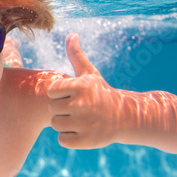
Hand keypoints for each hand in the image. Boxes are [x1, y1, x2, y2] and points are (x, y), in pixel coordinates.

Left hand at [47, 33, 121, 148]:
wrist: (124, 117)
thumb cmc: (101, 93)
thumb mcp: (89, 73)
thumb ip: (76, 55)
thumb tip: (71, 35)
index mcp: (80, 86)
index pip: (51, 91)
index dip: (59, 94)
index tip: (72, 95)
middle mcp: (82, 104)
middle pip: (52, 108)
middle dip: (62, 109)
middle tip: (78, 109)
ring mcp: (84, 124)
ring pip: (55, 124)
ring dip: (65, 124)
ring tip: (80, 119)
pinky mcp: (86, 141)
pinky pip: (62, 139)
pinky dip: (70, 138)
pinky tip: (82, 131)